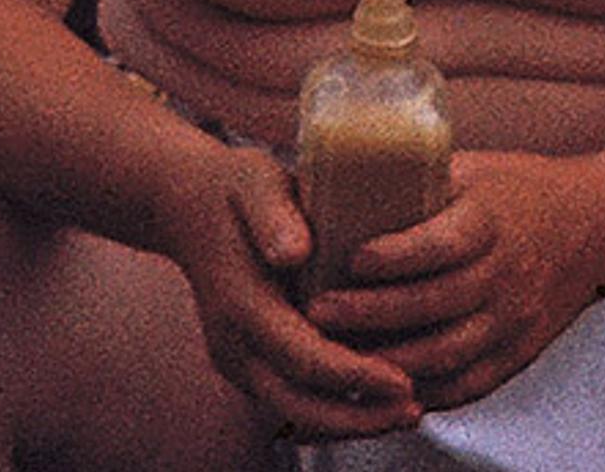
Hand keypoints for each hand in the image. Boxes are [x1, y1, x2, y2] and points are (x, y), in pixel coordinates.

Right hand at [156, 143, 424, 437]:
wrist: (191, 207)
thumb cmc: (236, 190)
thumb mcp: (256, 182)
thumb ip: (274, 213)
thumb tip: (295, 253)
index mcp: (240, 304)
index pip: (302, 358)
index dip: (354, 376)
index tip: (401, 381)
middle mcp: (234, 344)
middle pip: (298, 404)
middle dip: (358, 418)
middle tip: (413, 410)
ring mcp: (239, 360)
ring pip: (295, 413)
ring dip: (351, 422)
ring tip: (406, 412)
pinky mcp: (250, 364)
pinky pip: (293, 401)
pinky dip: (335, 410)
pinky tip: (379, 403)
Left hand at [306, 150, 604, 413]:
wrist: (598, 224)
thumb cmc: (520, 190)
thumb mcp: (475, 169)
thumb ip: (419, 181)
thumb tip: (340, 185)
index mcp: (492, 219)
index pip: (443, 244)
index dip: (396, 256)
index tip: (353, 259)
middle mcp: (506, 271)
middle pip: (436, 304)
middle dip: (372, 314)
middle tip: (319, 312)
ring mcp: (515, 317)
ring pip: (448, 352)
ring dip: (389, 360)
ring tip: (339, 355)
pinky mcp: (520, 350)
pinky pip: (469, 383)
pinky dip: (425, 391)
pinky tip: (386, 386)